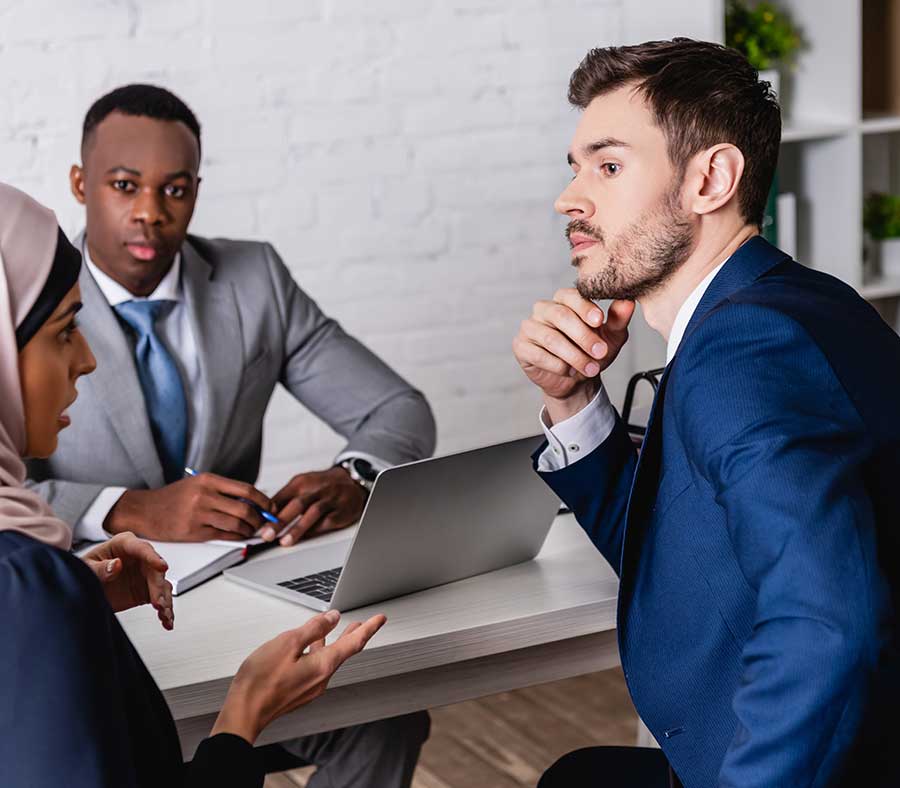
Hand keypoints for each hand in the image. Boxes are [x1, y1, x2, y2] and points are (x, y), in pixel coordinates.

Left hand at [82, 532, 173, 628]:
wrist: (81, 589)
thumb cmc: (84, 571)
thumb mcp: (86, 568)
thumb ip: (100, 568)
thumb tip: (117, 564)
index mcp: (123, 544)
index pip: (142, 549)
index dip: (153, 558)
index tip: (162, 567)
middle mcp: (139, 558)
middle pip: (155, 570)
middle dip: (158, 587)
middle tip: (157, 602)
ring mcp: (144, 574)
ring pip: (162, 585)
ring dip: (165, 600)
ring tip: (163, 614)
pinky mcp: (146, 590)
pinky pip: (160, 598)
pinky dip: (165, 610)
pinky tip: (166, 620)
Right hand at [104, 473, 275, 541]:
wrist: (145, 510)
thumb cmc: (174, 497)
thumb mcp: (198, 484)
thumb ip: (223, 490)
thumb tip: (253, 502)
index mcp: (208, 480)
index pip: (246, 490)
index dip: (264, 500)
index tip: (272, 507)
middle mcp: (204, 495)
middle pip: (245, 509)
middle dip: (260, 519)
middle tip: (265, 523)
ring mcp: (199, 514)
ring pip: (236, 524)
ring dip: (249, 530)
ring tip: (253, 530)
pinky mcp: (194, 532)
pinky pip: (224, 536)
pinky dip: (237, 537)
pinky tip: (241, 536)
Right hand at [212, 609, 385, 743]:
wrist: (244, 712)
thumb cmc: (261, 681)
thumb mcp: (288, 643)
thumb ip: (313, 628)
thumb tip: (332, 618)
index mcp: (323, 665)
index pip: (354, 643)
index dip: (369, 627)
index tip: (380, 618)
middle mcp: (321, 678)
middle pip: (344, 652)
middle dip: (356, 635)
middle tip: (366, 624)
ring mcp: (311, 687)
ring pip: (329, 659)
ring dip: (335, 643)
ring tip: (338, 631)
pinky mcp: (300, 691)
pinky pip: (316, 667)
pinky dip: (320, 652)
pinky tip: (311, 647)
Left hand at [268, 467, 365, 546]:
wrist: (352, 481)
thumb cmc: (322, 486)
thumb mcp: (302, 485)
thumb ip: (284, 499)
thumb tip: (264, 516)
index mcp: (301, 482)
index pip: (281, 497)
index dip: (268, 513)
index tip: (257, 525)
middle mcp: (316, 489)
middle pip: (296, 505)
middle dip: (280, 521)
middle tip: (267, 535)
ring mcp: (330, 499)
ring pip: (312, 513)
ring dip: (297, 528)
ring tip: (285, 541)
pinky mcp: (341, 511)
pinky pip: (328, 521)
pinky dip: (316, 530)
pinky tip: (306, 537)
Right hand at [513, 290, 633, 422]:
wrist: (576, 380)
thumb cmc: (591, 352)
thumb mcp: (611, 337)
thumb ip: (618, 319)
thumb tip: (629, 302)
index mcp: (564, 299)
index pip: (571, 296)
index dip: (585, 308)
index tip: (600, 321)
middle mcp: (544, 309)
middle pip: (560, 316)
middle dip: (583, 336)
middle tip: (600, 353)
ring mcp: (530, 327)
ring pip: (551, 338)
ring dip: (574, 356)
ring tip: (591, 368)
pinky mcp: (521, 346)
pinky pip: (538, 354)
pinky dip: (557, 365)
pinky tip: (568, 371)